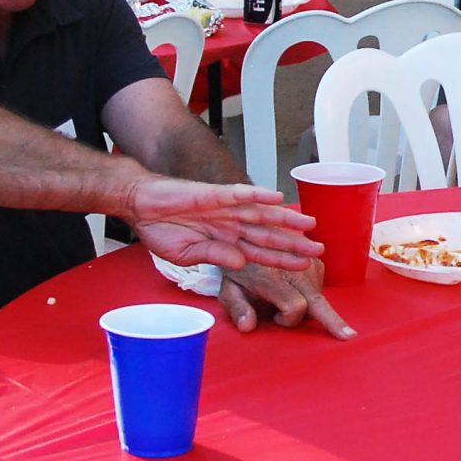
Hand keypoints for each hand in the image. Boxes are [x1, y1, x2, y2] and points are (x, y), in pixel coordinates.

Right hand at [126, 175, 321, 272]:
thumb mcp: (188, 254)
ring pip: (262, 214)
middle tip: (320, 249)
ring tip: (310, 224)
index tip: (305, 265)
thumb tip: (240, 263)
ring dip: (286, 219)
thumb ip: (215, 257)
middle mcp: (231, 224)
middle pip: (269, 234)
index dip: (283, 259)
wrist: (140, 206)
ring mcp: (225, 208)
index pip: (260, 252)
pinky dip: (258, 195)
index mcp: (225, 241)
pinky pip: (240, 194)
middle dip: (294, 242)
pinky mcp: (214, 195)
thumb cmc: (161, 230)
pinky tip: (277, 198)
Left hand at [218, 261, 355, 338]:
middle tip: (349, 335)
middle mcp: (294, 267)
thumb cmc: (238, 271)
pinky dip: (310, 296)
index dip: (288, 320)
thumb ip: (237, 309)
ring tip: (284, 296)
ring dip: (306, 307)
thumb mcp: (228, 289)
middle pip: (317, 301)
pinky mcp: (316, 263)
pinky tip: (295, 290)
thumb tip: (247, 327)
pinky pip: (320, 289)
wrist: (252, 237)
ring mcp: (308, 264)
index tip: (275, 318)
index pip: (294, 306)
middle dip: (332, 320)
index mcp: (270, 275)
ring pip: (318, 298)